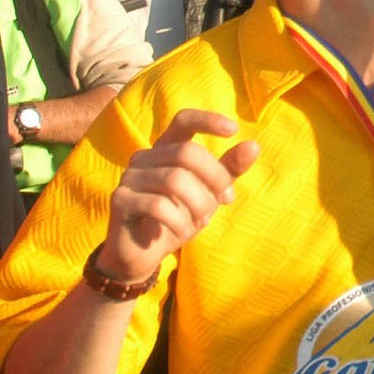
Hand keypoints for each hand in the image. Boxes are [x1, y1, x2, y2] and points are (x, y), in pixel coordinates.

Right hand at [99, 110, 258, 282]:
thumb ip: (228, 171)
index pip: (183, 120)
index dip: (207, 120)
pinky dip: (180, 221)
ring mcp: (129, 177)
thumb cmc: (178, 216)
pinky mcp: (120, 200)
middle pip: (187, 153)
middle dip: (215, 177)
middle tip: (226, 199)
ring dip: (199, 203)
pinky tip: (183, 230)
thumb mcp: (209, 194)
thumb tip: (253, 146)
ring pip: (174, 180)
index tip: (233, 130)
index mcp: (166, 149)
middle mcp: (144, 157)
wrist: (142, 252)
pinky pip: (158, 205)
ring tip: (203, 219)